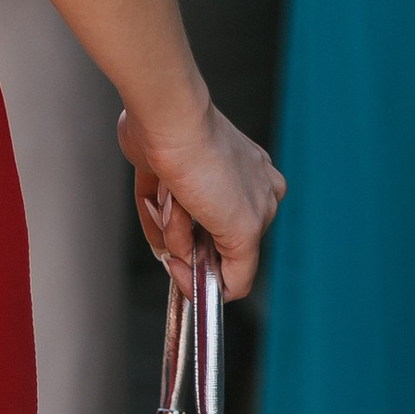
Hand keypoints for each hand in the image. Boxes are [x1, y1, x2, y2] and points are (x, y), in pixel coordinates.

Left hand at [120, 96, 282, 303]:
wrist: (167, 121)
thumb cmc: (208, 165)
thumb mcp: (242, 230)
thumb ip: (241, 271)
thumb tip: (226, 292)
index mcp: (263, 201)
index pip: (237, 261)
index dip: (209, 275)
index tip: (189, 275)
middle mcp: (234, 191)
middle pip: (203, 246)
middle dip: (187, 241)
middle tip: (186, 219)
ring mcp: (198, 181)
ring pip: (177, 230)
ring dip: (169, 222)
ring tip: (172, 196)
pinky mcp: (165, 172)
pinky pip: (154, 210)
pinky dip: (151, 215)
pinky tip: (155, 204)